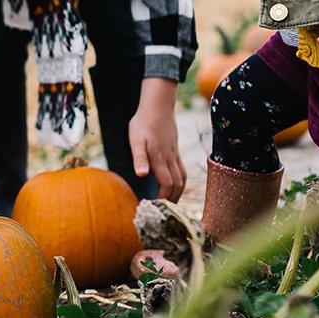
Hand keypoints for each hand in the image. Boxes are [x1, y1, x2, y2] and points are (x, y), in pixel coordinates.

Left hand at [128, 77, 185, 202]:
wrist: (158, 106)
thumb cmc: (143, 123)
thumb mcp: (135, 140)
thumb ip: (139, 158)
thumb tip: (142, 175)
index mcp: (160, 159)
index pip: (167, 184)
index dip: (164, 198)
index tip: (156, 207)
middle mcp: (171, 159)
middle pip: (178, 185)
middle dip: (173, 199)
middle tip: (164, 211)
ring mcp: (175, 155)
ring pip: (182, 178)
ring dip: (178, 192)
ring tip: (170, 202)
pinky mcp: (176, 151)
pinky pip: (182, 170)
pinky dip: (180, 182)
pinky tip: (173, 185)